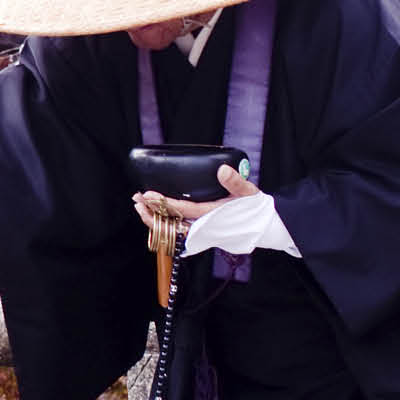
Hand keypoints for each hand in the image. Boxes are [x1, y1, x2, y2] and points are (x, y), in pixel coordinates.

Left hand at [132, 164, 257, 230]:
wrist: (263, 225)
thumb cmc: (255, 208)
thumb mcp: (248, 191)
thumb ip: (235, 182)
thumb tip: (222, 170)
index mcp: (211, 215)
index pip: (181, 210)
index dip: (163, 203)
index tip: (147, 195)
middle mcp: (202, 225)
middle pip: (170, 224)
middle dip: (151, 213)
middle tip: (136, 200)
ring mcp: (200, 229)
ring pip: (171, 228)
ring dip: (154, 218)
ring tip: (140, 206)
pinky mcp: (200, 230)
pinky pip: (177, 229)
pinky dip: (164, 221)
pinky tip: (156, 213)